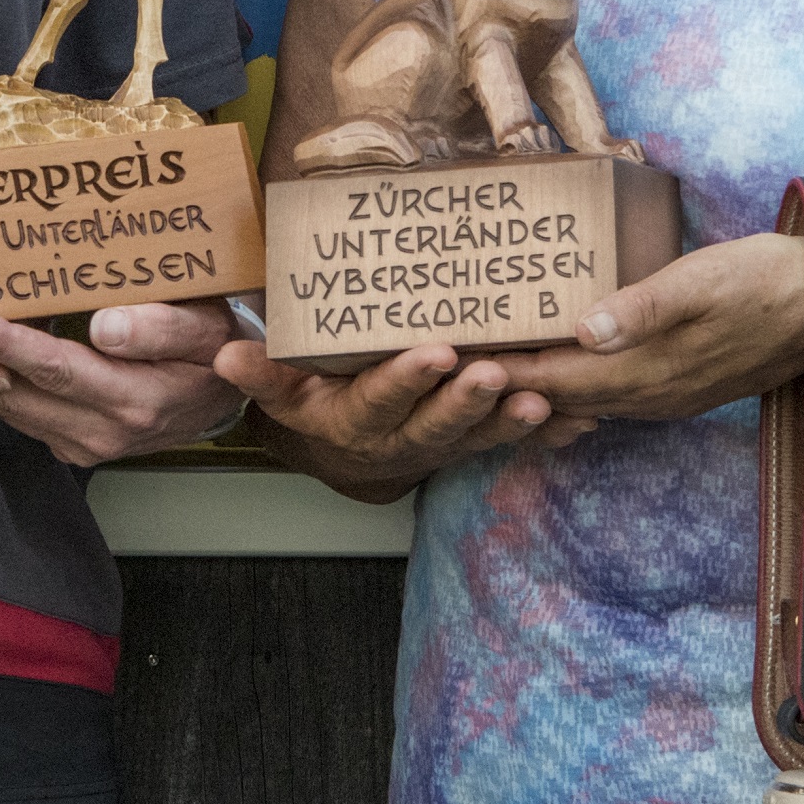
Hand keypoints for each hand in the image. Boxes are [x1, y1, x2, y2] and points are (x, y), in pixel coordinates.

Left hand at [0, 301, 244, 468]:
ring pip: (9, 405)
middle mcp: (101, 432)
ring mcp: (82, 445)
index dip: (2, 342)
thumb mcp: (206, 327)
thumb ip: (161, 327)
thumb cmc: (215, 347)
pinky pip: (18, 413)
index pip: (53, 369)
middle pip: (16, 390)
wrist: (225, 395)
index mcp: (133, 400)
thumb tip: (105, 329)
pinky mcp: (69, 444)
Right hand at [210, 335, 581, 500]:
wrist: (348, 449)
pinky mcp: (474, 442)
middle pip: (437, 422)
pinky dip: (546, 434)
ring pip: (478, 435)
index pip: (382, 399)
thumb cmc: (320, 399)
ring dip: (511, 422)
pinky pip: (511, 441)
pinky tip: (578, 421)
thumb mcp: (287, 391)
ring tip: (542, 401)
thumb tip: (225, 354)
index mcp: (358, 419)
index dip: (408, 380)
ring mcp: (444, 443)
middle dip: (467, 400)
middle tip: (494, 372)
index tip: (436, 354)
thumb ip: (265, 372)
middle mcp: (403, 438)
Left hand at [490, 232, 803, 425]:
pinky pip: (615, 398)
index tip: (456, 358)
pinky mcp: (683, 389)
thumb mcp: (703, 280)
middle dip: (511, 382)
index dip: (504, 369)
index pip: (556, 377)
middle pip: (563, 397)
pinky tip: (564, 367)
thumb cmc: (765, 281)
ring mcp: (669, 398)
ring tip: (497, 365)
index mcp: (647, 370)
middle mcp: (652, 396)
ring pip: (588, 402)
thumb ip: (642, 307)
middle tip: (459, 364)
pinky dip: (580, 386)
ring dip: (543, 386)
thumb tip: (584, 330)